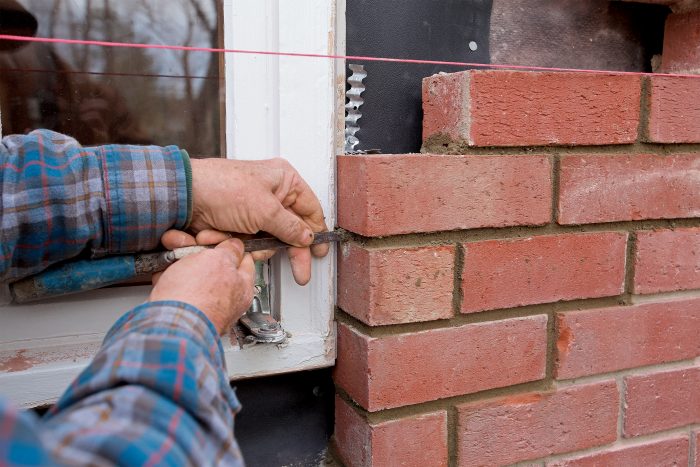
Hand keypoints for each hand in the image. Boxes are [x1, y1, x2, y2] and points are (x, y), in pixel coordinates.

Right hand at [150, 233, 254, 334]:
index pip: (243, 260)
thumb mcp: (219, 260)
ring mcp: (204, 306)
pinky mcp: (183, 311)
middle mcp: (226, 300)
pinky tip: (162, 279)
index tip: (214, 239)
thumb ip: (229, 251)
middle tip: (187, 247)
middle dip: (198, 254)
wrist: (168, 324)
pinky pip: (178, 290)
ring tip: (171, 263)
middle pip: (215, 267)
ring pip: (193, 277)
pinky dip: (169, 282)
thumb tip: (235, 246)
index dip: (228, 244)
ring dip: (180, 265)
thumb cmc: (197, 297)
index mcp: (242, 287)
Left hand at [189, 158, 328, 284]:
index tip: (319, 252)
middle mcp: (272, 193)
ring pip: (273, 239)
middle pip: (293, 228)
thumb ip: (291, 227)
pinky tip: (236, 242)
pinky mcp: (241, 223)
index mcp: (284, 180)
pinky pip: (254, 242)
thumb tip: (307, 238)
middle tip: (301, 271)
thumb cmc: (222, 188)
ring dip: (260, 247)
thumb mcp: (265, 210)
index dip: (316, 232)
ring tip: (246, 243)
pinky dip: (246, 246)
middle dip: (292, 249)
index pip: (310, 209)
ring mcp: (256, 209)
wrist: (185, 197)